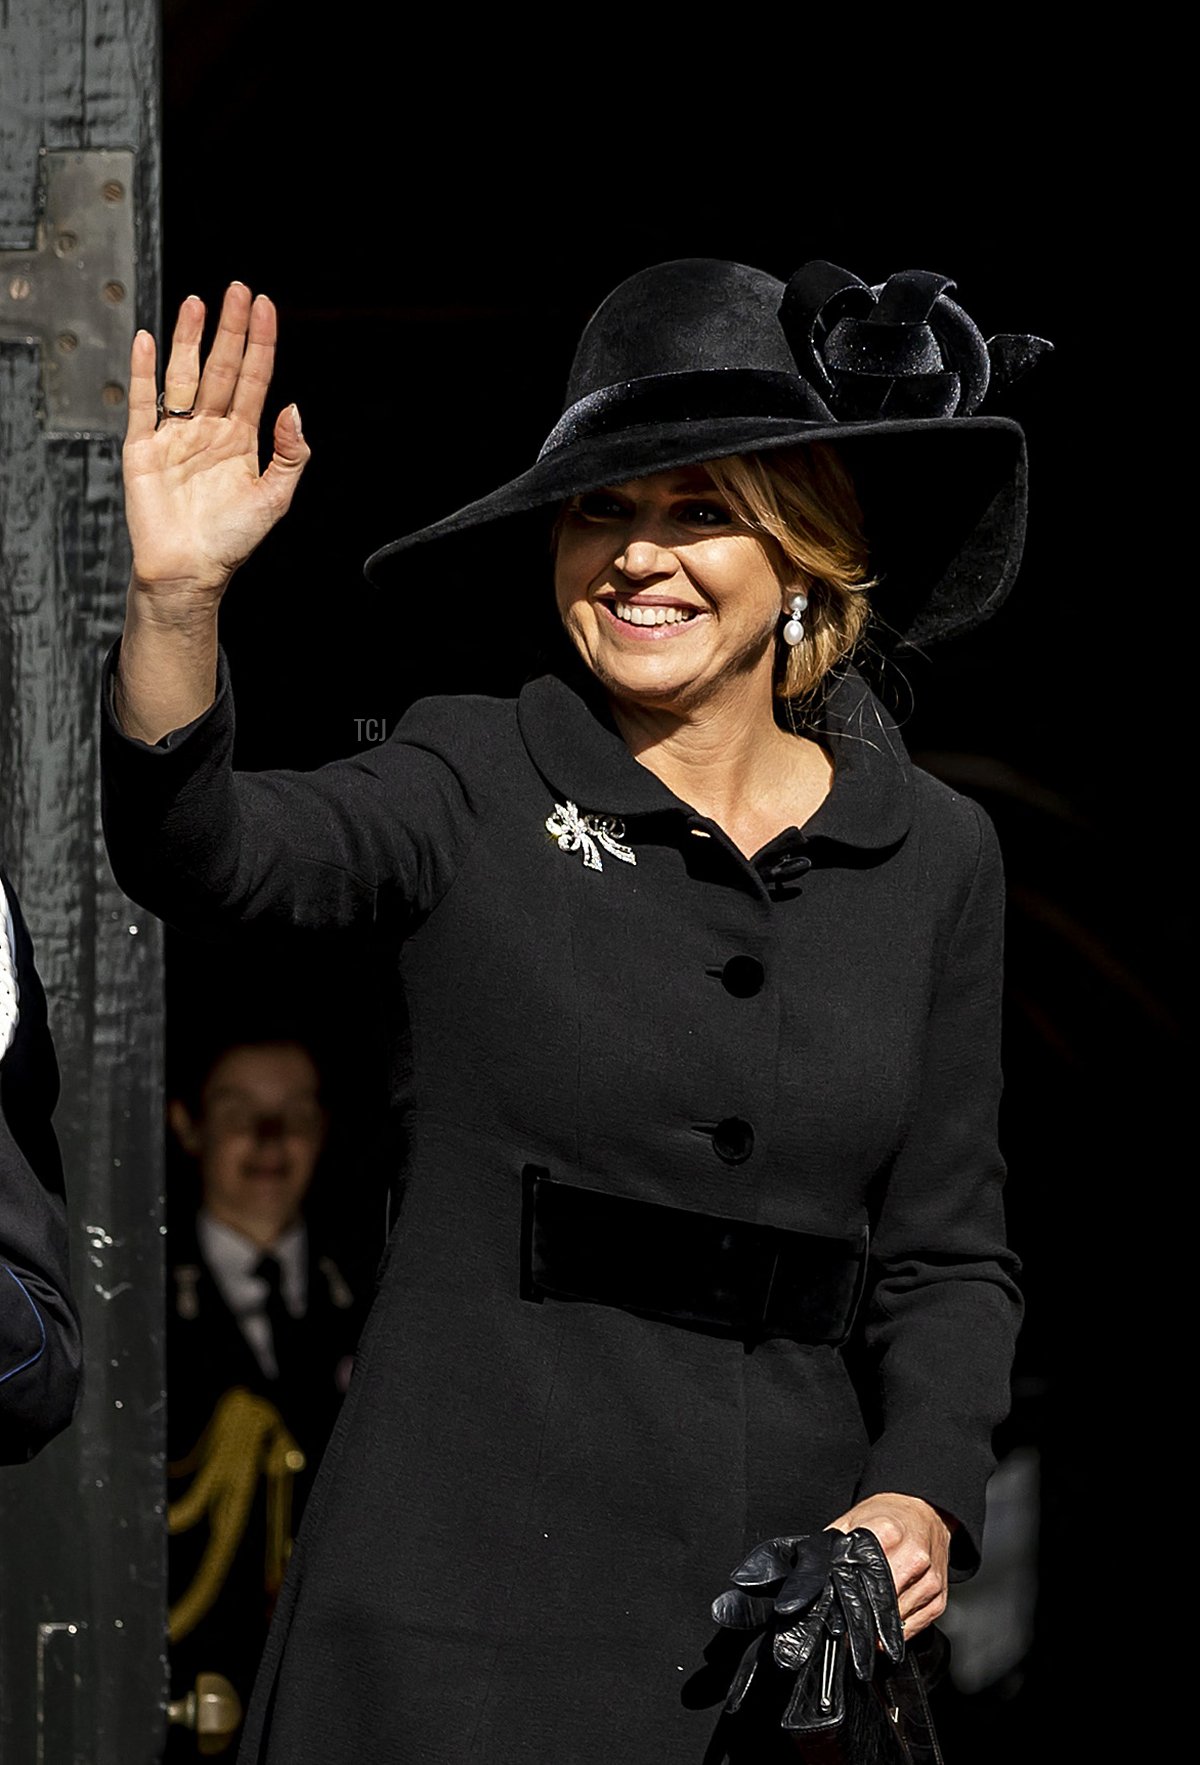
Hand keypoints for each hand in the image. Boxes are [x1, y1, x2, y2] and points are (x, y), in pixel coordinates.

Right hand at [123, 283, 309, 603]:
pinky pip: (143, 403)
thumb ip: (290, 453)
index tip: (264, 308)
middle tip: (236, 290)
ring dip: (189, 339)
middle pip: (220, 368)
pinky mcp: (145, 448)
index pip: (254, 380)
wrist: (190, 572)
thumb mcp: (275, 498)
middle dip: (228, 330)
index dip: (260, 344)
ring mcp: (176, 436)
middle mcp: (209, 430)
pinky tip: (149, 341)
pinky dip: (145, 372)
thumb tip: (294, 407)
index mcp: (241, 439)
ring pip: (183, 377)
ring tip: (196, 303)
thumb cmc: (231, 541)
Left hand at [826, 1492, 951, 1640]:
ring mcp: (929, 1580)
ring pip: (897, 1620)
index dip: (847, 1597)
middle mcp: (914, 1557)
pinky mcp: (939, 1599)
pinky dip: (896, 1632)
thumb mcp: (855, 1518)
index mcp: (889, 1533)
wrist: (927, 1511)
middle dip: (861, 1616)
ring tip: (863, 1625)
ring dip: (877, 1628)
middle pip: (880, 1602)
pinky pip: (914, 1628)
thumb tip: (813, 1570)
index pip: (863, 1576)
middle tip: (845, 1625)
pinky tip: (884, 1626)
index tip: (837, 1610)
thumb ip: (834, 1543)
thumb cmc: (890, 1516)